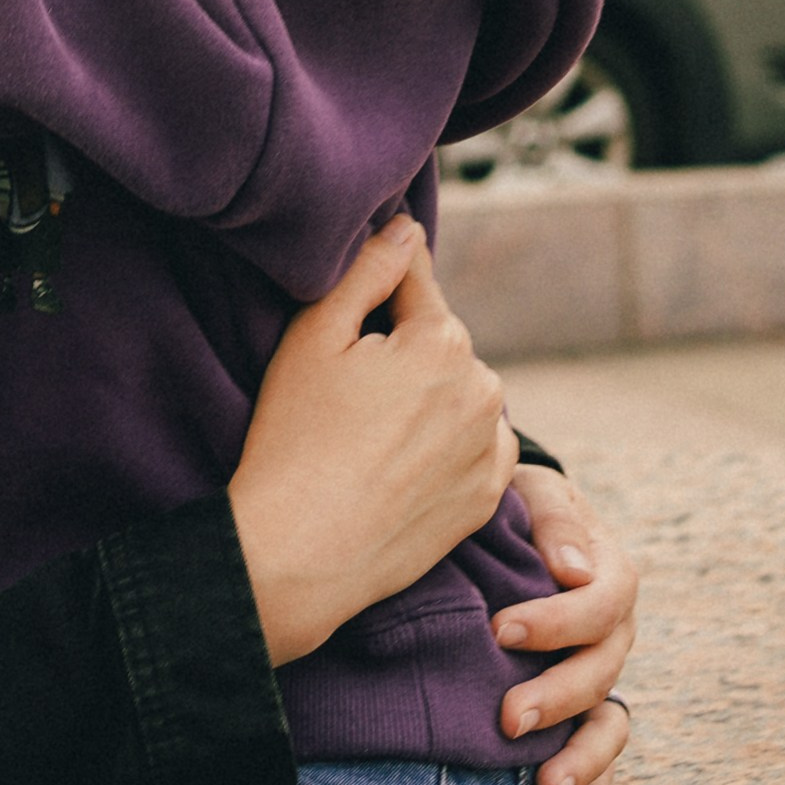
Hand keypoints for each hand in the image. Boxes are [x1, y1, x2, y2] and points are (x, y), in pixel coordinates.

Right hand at [227, 221, 514, 668]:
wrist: (299, 555)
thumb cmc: (295, 439)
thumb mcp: (313, 336)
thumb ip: (366, 269)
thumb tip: (406, 228)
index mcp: (441, 339)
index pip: (413, 280)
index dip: (373, 293)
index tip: (349, 323)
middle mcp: (482, 388)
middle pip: (437, 340)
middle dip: (400, 350)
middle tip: (346, 395)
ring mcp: (489, 448)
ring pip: (458, 391)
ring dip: (428, 397)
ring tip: (370, 436)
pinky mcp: (487, 497)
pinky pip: (474, 445)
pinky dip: (447, 444)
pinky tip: (400, 463)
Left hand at [495, 462, 637, 784]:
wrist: (512, 531)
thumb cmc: (521, 506)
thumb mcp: (536, 493)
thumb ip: (553, 521)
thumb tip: (571, 572)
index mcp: (610, 575)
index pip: (600, 603)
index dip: (557, 622)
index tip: (499, 631)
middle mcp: (616, 633)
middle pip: (602, 671)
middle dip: (558, 698)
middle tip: (508, 718)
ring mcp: (603, 676)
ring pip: (609, 724)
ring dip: (583, 760)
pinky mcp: (585, 712)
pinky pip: (600, 759)